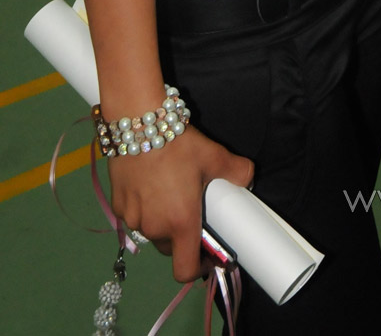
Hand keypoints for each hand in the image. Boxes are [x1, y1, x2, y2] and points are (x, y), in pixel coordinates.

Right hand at [108, 127, 253, 281]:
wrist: (137, 124)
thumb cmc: (178, 144)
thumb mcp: (213, 156)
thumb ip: (235, 170)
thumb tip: (248, 177)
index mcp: (181, 223)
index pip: (185, 270)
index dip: (199, 268)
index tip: (208, 256)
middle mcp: (154, 228)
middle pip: (170, 247)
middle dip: (182, 235)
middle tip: (191, 209)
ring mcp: (132, 219)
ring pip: (152, 231)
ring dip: (162, 221)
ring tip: (170, 192)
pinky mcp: (116, 206)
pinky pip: (134, 216)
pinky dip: (144, 208)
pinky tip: (149, 185)